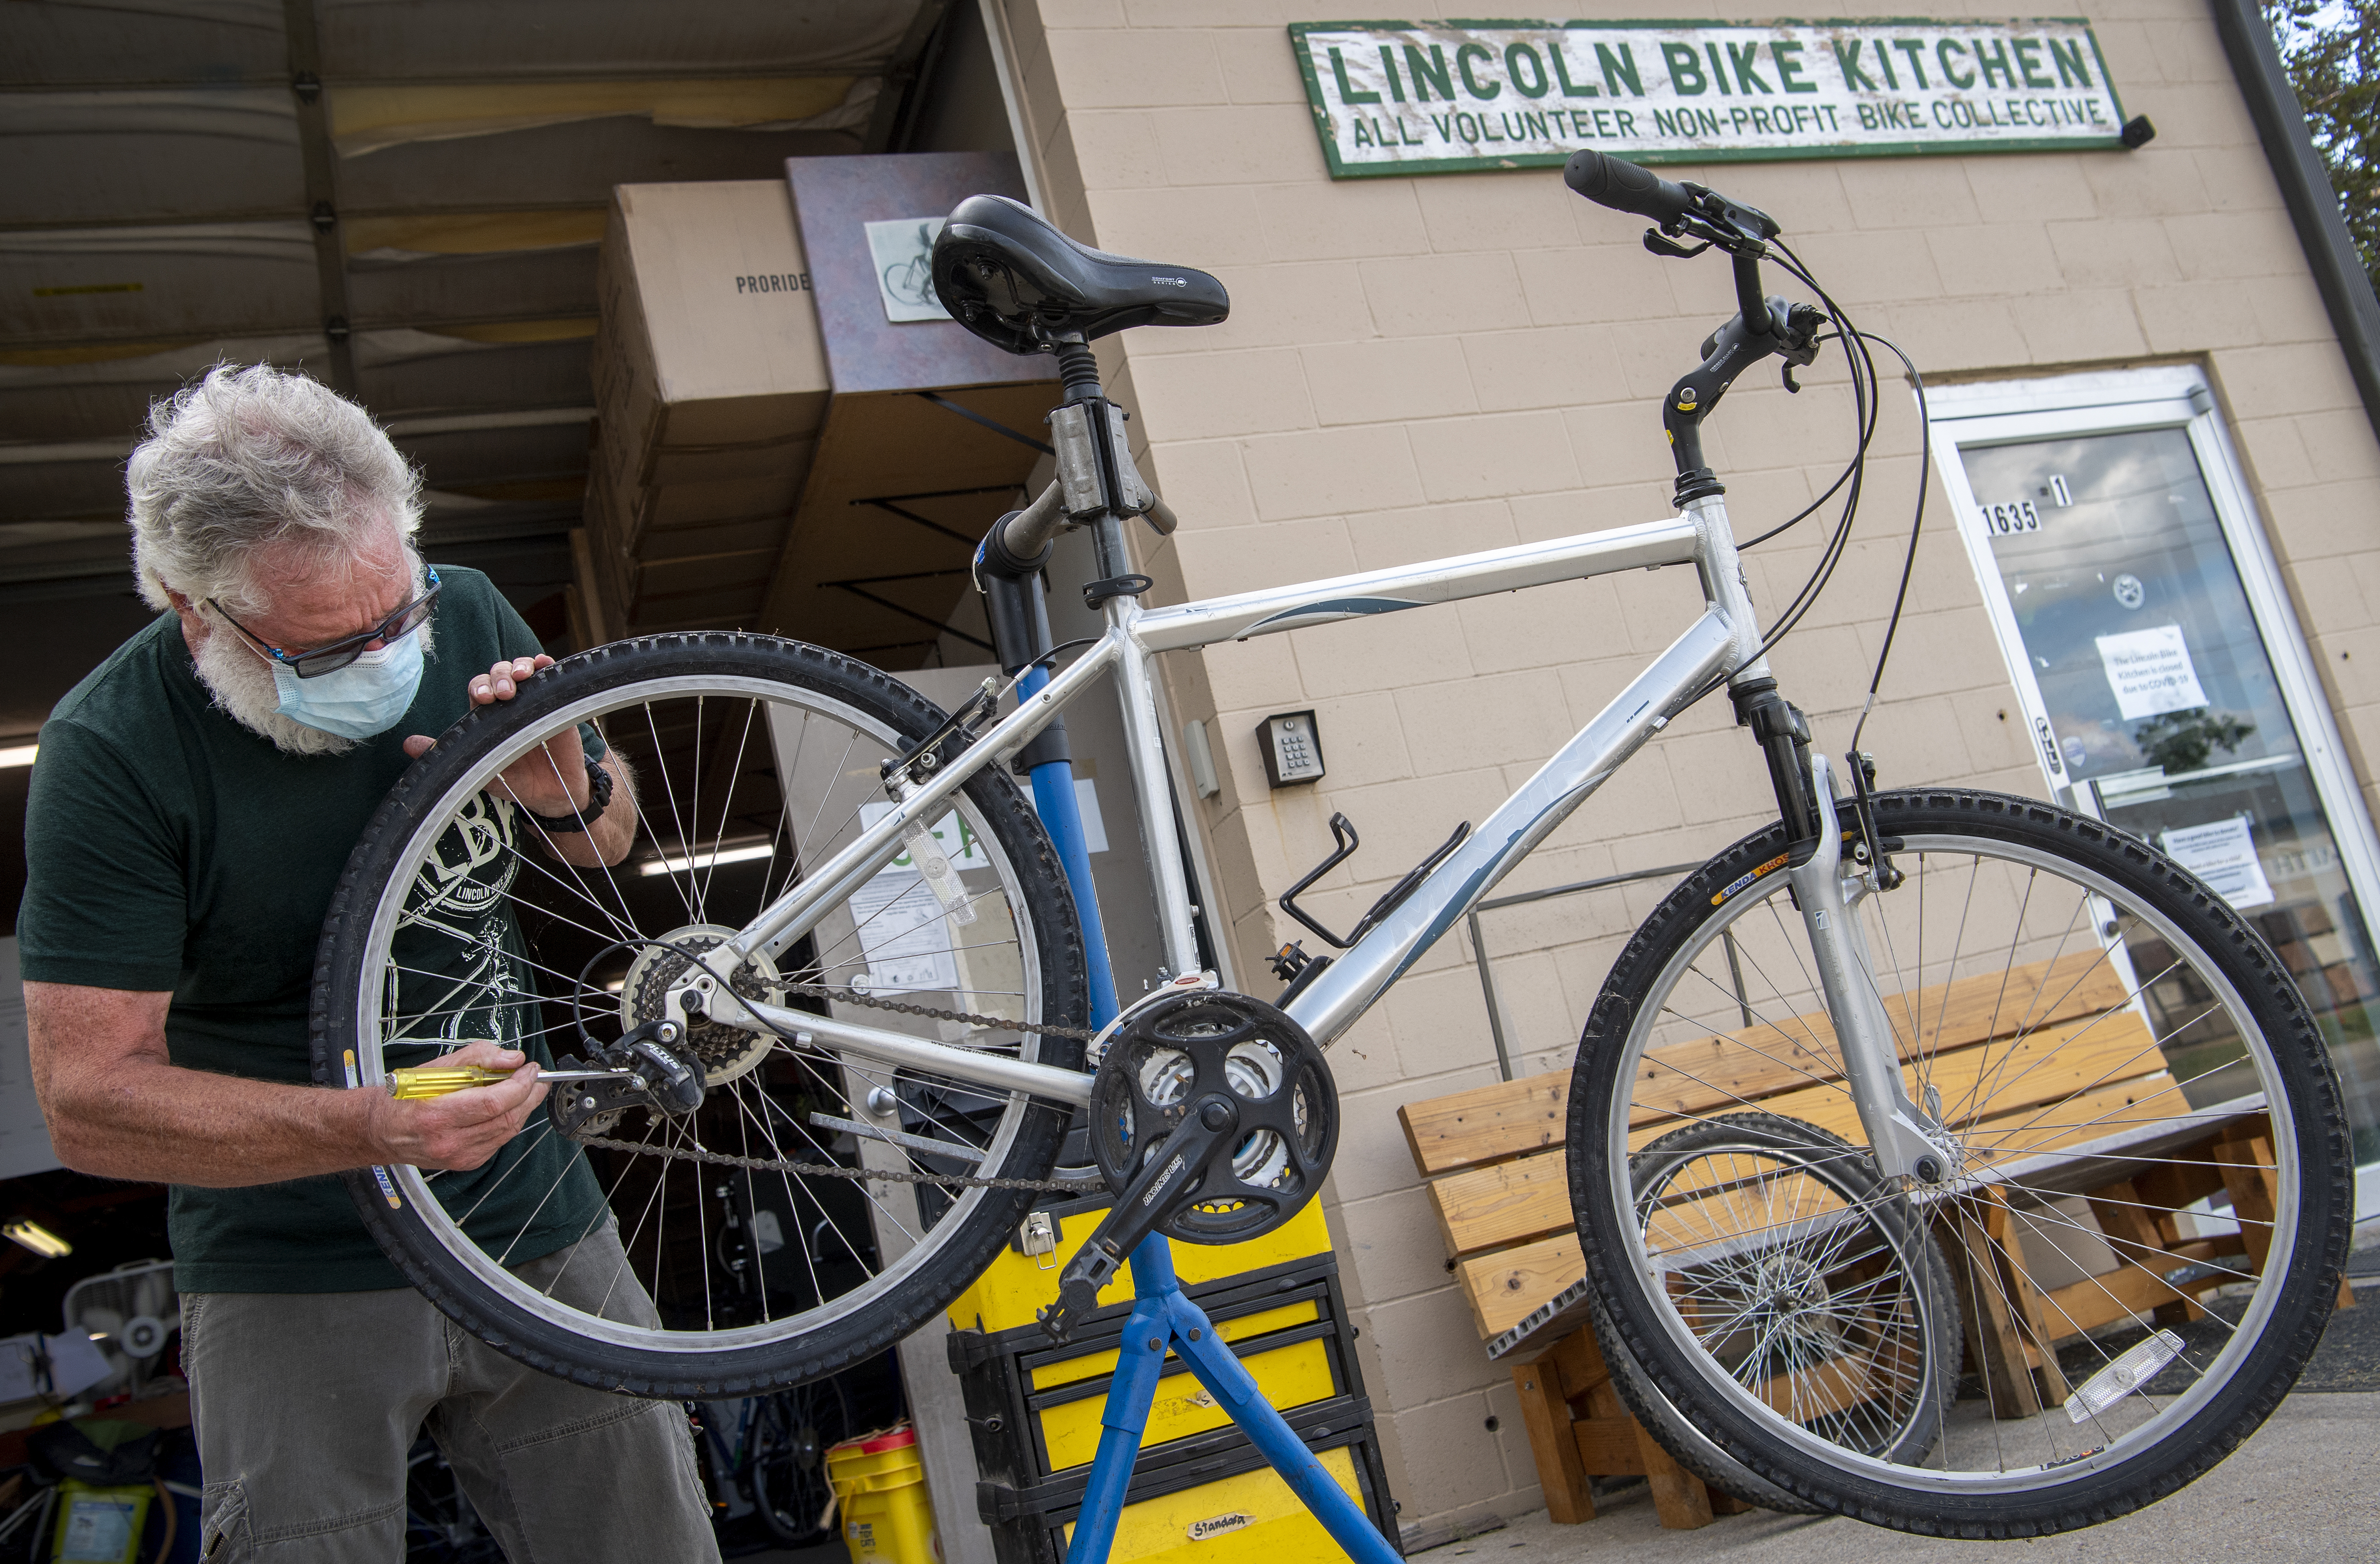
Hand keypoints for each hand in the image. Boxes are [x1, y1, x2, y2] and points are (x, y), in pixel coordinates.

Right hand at [363, 1039, 548, 1171]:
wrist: (382, 1129)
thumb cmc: (406, 1095)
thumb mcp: (438, 1066)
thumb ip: (478, 1058)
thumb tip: (513, 1059)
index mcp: (437, 1115)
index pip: (494, 1102)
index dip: (520, 1084)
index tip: (531, 1068)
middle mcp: (449, 1141)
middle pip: (506, 1118)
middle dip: (529, 1095)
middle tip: (537, 1078)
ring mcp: (459, 1156)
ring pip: (507, 1132)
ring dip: (523, 1108)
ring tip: (526, 1089)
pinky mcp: (466, 1162)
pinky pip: (498, 1141)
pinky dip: (508, 1122)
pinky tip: (506, 1108)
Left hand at [404, 655, 584, 816]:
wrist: (550, 795)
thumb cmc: (515, 781)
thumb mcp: (478, 768)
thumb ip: (448, 753)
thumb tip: (408, 744)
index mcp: (487, 715)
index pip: (478, 689)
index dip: (479, 688)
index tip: (482, 699)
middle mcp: (509, 704)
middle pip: (498, 675)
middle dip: (498, 677)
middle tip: (504, 693)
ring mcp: (533, 701)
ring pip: (522, 670)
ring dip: (519, 667)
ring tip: (522, 676)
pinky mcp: (557, 703)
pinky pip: (551, 678)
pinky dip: (545, 665)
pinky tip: (542, 663)